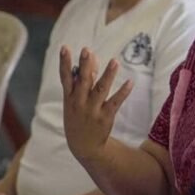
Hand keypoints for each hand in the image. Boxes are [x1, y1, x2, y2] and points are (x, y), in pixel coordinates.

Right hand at [59, 46, 133, 162]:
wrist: (84, 146)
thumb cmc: (79, 117)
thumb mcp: (75, 100)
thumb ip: (83, 80)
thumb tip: (92, 58)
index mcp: (70, 97)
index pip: (65, 77)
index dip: (64, 63)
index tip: (65, 48)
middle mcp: (79, 102)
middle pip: (83, 81)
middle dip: (85, 65)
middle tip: (88, 50)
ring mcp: (92, 110)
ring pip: (101, 90)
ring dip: (107, 75)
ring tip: (114, 61)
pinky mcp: (106, 117)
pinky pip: (115, 102)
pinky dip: (123, 92)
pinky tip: (130, 82)